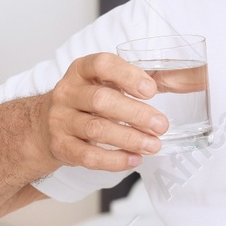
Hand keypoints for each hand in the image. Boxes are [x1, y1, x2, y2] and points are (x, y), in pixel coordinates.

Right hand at [35, 53, 168, 170]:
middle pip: (101, 101)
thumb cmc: (84, 102)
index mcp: (81, 71)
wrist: (45, 125)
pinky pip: (88, 156)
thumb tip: (181, 82)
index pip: (102, 64)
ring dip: (129, 139)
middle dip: (136, 114)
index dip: (128, 76)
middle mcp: (67, 92)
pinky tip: (134, 159)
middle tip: (161, 125)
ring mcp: (60, 120)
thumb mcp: (102, 83)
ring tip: (153, 145)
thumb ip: (133, 82)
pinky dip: (114, 160)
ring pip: (96, 130)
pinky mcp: (60, 146)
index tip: (151, 90)